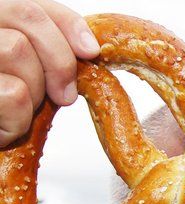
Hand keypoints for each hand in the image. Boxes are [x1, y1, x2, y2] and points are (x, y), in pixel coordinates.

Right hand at [0, 0, 98, 145]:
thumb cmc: (6, 112)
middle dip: (57, 62)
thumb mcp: (31, 78)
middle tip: (63, 96)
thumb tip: (90, 48)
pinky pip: (12, 93)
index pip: (34, 6)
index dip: (69, 25)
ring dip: (34, 92)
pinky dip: (18, 119)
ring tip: (21, 111)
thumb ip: (51, 54)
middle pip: (28, 20)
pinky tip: (7, 128)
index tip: (92, 51)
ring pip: (17, 50)